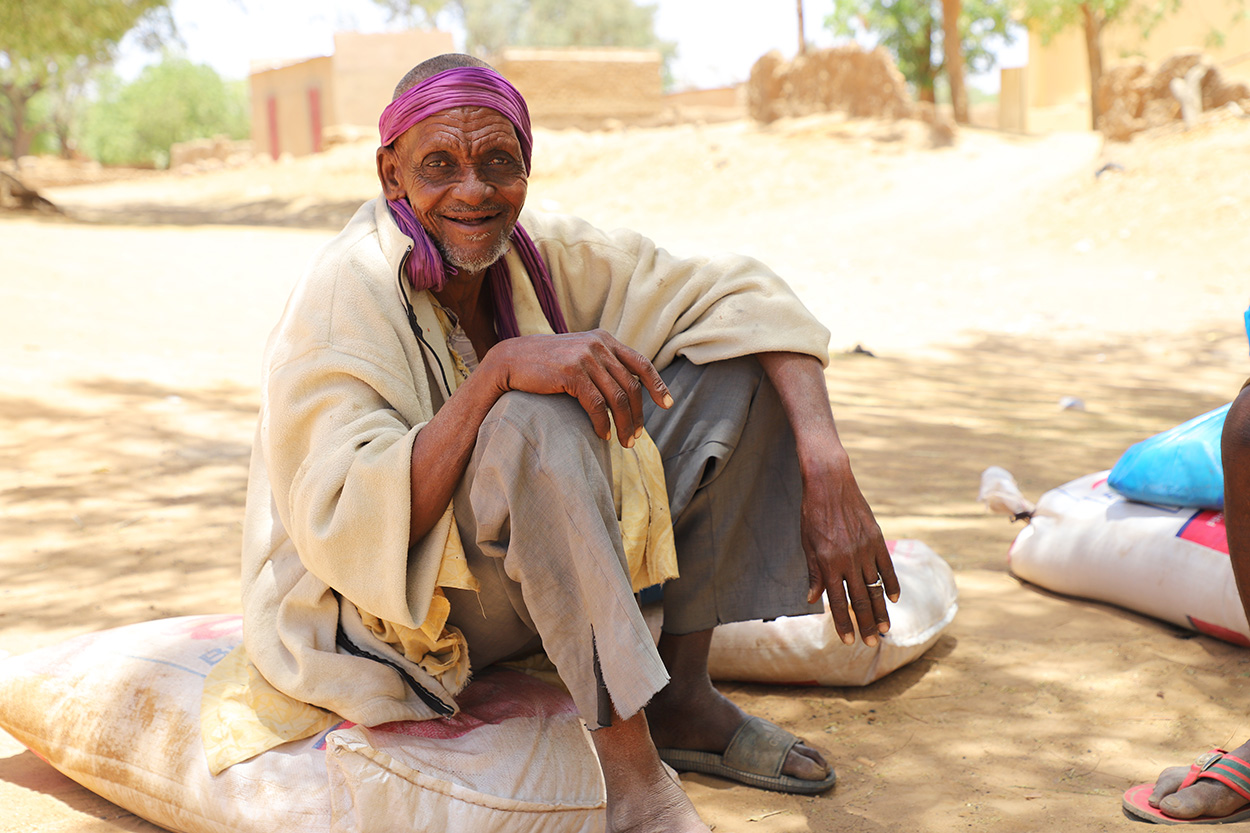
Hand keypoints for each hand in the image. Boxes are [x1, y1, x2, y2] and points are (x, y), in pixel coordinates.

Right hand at [484, 329, 671, 444]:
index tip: (668, 405)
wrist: (509, 361)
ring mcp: (586, 358)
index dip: (657, 385)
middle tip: (636, 437)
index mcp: (604, 339)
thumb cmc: (544, 364)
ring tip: (624, 442)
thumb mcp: (578, 355)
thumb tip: (626, 388)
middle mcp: (598, 345)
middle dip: (638, 415)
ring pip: (618, 397)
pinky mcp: (572, 373)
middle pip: (632, 385)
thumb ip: (601, 363)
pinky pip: (596, 404)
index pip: (641, 362)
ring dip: (624, 424)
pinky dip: (603, 423)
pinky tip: (603, 435)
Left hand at [800, 451, 898, 646]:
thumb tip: (813, 600)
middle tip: (873, 643)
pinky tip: (893, 599)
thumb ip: (813, 573)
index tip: (848, 640)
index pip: (837, 602)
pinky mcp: (876, 539)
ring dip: (881, 611)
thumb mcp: (806, 544)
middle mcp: (848, 560)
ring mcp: (865, 550)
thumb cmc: (813, 514)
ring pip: (876, 588)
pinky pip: (887, 567)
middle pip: (860, 600)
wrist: (829, 484)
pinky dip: (891, 585)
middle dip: (866, 624)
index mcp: (828, 564)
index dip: (843, 623)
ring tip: (885, 629)